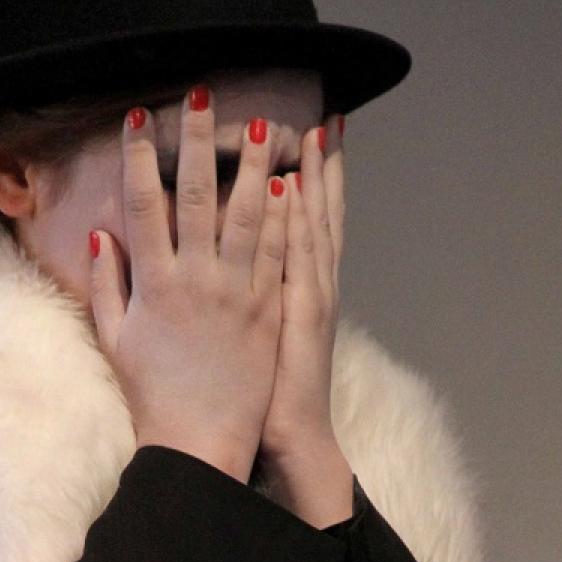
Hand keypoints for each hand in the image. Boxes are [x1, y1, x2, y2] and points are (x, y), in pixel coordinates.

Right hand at [88, 87, 289, 481]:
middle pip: (199, 192)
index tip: (139, 116)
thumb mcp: (116, 339)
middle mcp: (197, 279)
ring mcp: (237, 292)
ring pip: (249, 213)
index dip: (140, 155)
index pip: (144, 202)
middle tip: (203, 92)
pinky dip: (284, 214)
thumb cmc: (154, 395)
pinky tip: (289, 183)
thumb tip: (101, 235)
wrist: (199, 442)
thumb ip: (108, 284)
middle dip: (200, 137)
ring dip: (255, 164)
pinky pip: (278, 252)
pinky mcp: (269, 310)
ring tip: (263, 125)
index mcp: (154, 283)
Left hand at [258, 115, 344, 460]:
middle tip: (324, 121)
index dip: (311, 185)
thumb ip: (254, 298)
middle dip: (323, 168)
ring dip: (313, 178)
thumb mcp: (263, 340)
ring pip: (313, 227)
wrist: (294, 440)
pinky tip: (290, 187)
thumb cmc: (269, 399)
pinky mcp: (297, 315)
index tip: (306, 142)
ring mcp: (309, 298)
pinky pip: (295, 258)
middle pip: (319, 215)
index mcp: (300, 291)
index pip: (306, 226)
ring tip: (313, 134)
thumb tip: (237, 267)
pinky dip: (296, 221)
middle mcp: (312, 287)